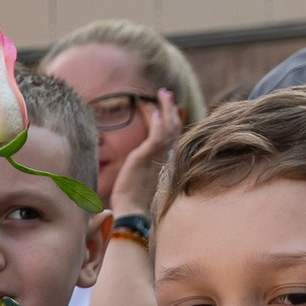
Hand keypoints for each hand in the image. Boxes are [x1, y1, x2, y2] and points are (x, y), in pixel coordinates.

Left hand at [108, 88, 183, 216]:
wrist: (132, 213)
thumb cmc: (131, 202)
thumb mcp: (137, 179)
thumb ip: (140, 167)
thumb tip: (134, 165)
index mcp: (162, 161)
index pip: (171, 135)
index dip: (170, 119)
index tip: (164, 107)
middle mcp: (163, 157)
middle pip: (174, 127)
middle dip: (170, 108)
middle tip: (165, 92)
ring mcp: (156, 157)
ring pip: (167, 127)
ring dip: (165, 108)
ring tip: (162, 93)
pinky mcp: (145, 158)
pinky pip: (155, 136)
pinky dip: (156, 122)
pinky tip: (153, 110)